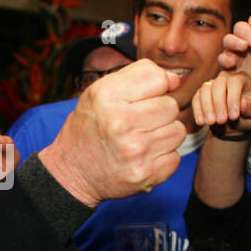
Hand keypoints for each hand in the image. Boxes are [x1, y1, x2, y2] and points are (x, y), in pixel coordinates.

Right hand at [40, 60, 185, 205]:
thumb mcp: (100, 92)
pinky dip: (163, 157)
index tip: (140, 99)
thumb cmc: (90, 127)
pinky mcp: (146, 174)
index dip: (154, 87)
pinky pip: (175, 157)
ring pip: (178, 131)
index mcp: (107, 97)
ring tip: (141, 139)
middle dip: (159, 112)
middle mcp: (120, 123)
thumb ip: (137, 76)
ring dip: (164, 134)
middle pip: (171, 106)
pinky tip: (143, 157)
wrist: (72, 172)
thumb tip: (175, 79)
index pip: (157, 78)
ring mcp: (135, 151)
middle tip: (138, 122)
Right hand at [191, 71, 250, 134]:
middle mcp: (226, 78)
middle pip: (218, 85)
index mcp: (242, 79)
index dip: (233, 99)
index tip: (234, 117)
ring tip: (211, 122)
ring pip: (205, 90)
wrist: (236, 125)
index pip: (235, 83)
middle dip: (218, 104)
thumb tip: (244, 103)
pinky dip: (198, 111)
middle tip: (221, 121)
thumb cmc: (249, 117)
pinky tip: (201, 122)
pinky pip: (196, 99)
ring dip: (207, 107)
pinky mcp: (201, 94)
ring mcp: (212, 85)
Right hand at [219, 14, 250, 115]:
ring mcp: (234, 51)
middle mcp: (244, 39)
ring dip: (234, 42)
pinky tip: (234, 63)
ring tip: (244, 48)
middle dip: (246, 32)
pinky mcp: (227, 65)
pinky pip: (222, 58)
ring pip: (228, 40)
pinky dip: (226, 58)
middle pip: (239, 27)